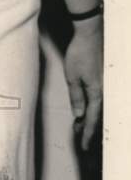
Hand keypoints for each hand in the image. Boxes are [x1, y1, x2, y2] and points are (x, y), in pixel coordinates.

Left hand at [64, 19, 102, 150]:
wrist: (90, 34)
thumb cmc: (80, 54)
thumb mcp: (72, 77)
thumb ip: (77, 97)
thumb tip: (80, 115)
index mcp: (98, 93)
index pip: (93, 119)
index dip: (88, 134)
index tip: (83, 146)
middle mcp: (105, 91)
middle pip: (99, 117)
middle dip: (90, 129)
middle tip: (81, 140)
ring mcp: (106, 85)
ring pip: (99, 109)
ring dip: (90, 119)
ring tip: (80, 127)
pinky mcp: (104, 80)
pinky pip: (99, 99)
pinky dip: (92, 108)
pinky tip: (86, 110)